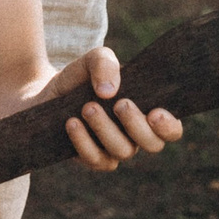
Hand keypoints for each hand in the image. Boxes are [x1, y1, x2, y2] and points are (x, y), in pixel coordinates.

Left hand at [44, 48, 182, 171]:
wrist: (46, 93)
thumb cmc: (80, 77)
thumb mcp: (92, 59)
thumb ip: (106, 63)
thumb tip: (110, 91)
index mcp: (146, 111)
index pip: (171, 129)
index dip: (169, 126)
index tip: (155, 113)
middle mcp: (135, 134)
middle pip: (152, 144)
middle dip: (137, 125)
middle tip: (120, 104)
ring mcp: (114, 149)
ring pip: (122, 151)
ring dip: (106, 129)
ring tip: (88, 108)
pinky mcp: (91, 158)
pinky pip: (96, 159)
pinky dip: (84, 141)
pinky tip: (72, 122)